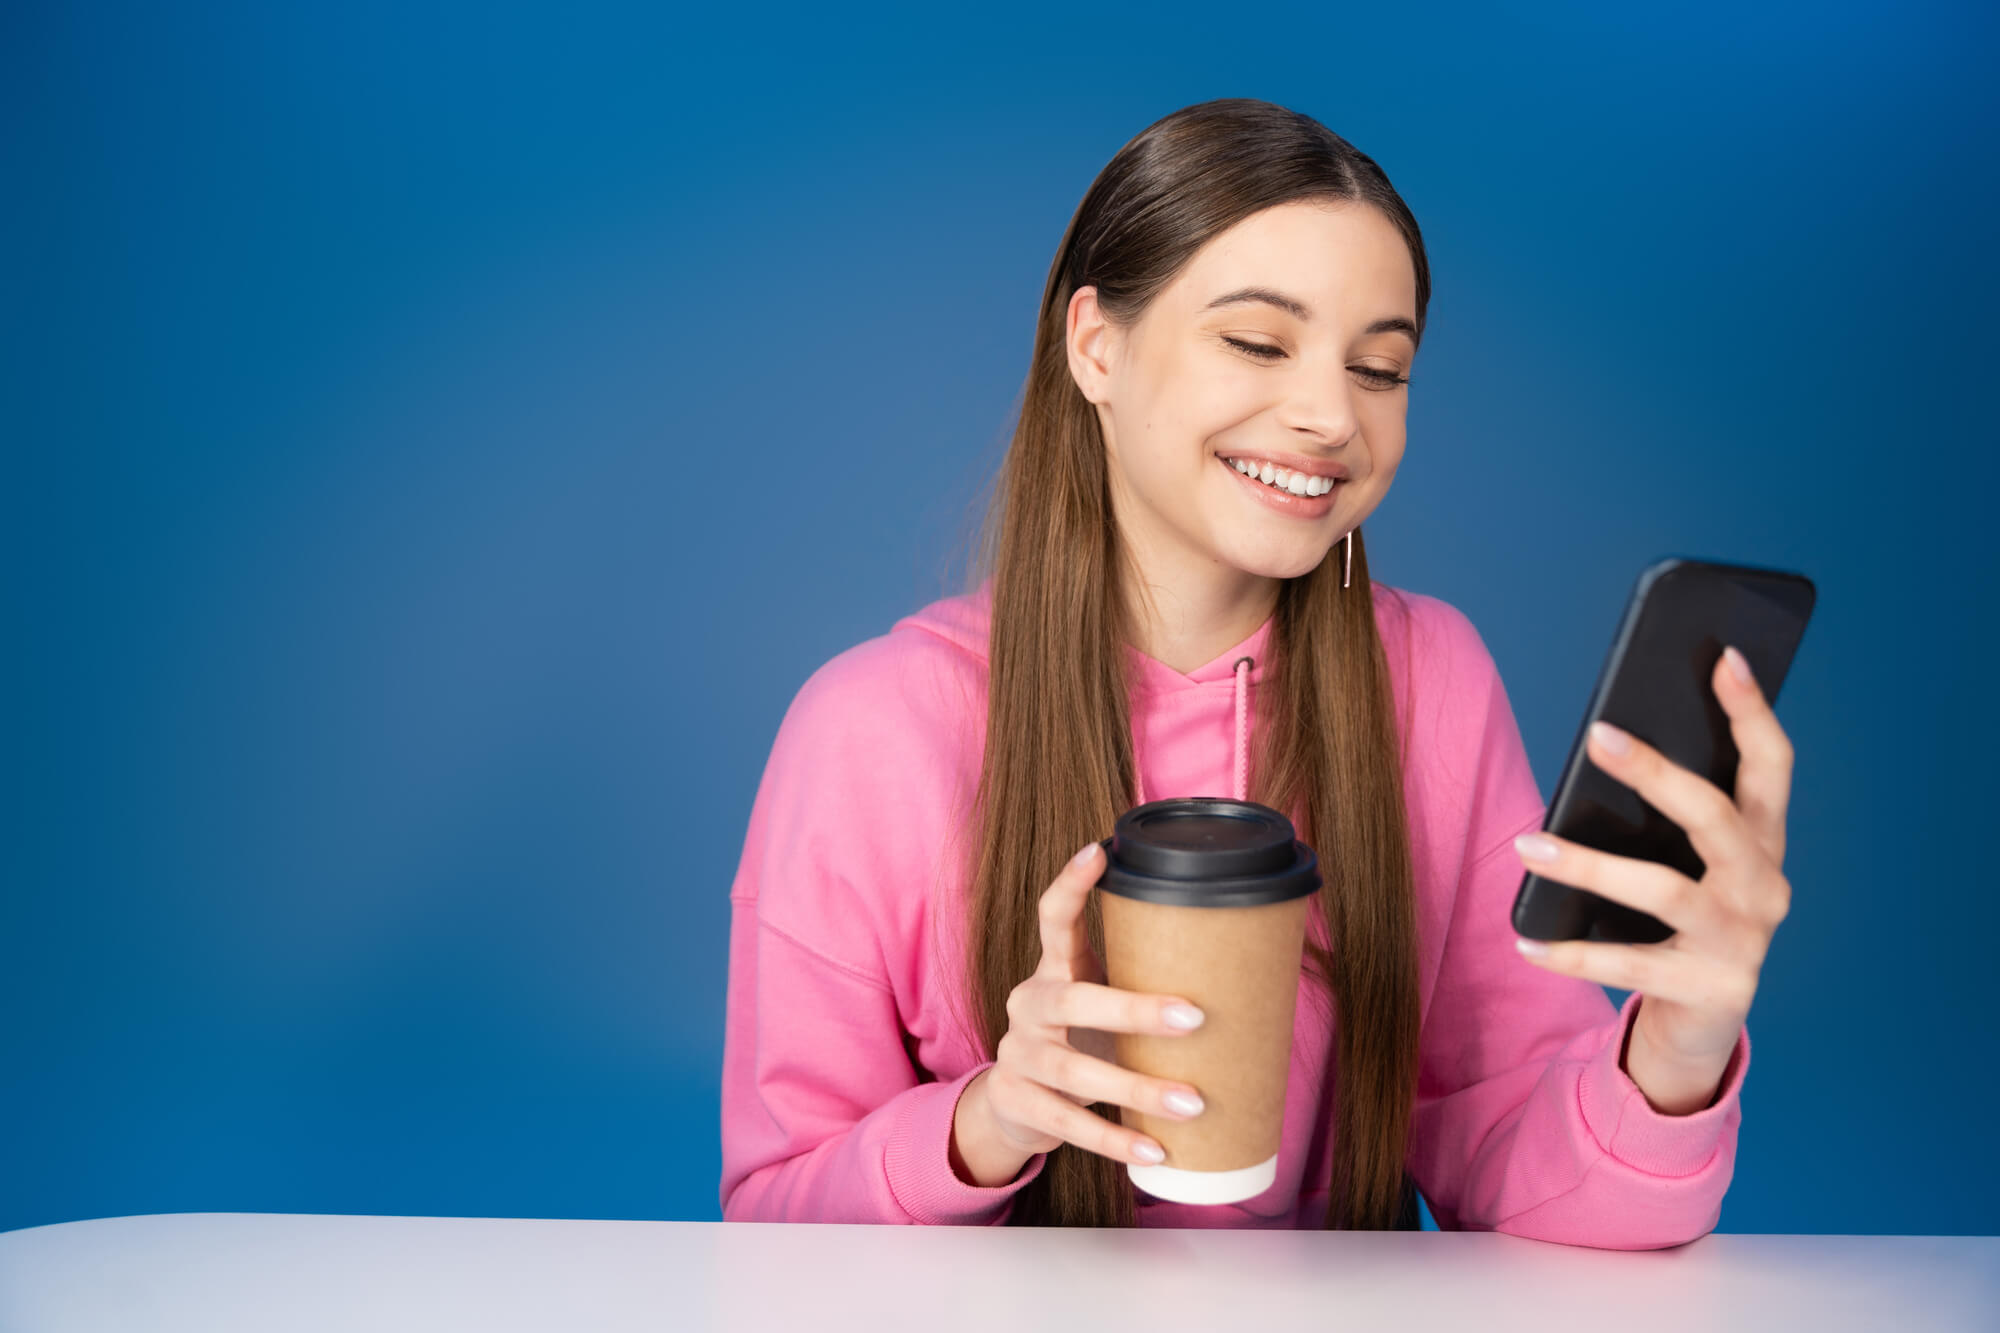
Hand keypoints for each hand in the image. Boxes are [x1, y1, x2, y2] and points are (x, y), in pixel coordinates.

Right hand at [968, 841, 1210, 1173]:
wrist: (1017, 1106)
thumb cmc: (1082, 1042)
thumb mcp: (1100, 1007)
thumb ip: (1147, 988)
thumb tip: (1256, 977)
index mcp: (1053, 969)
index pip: (1052, 917)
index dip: (1071, 883)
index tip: (1099, 851)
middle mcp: (1029, 1004)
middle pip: (1073, 1000)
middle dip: (1135, 1009)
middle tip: (1195, 1017)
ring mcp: (1018, 1056)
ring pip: (1074, 1072)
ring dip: (1137, 1090)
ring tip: (1194, 1103)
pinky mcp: (1019, 1104)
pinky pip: (1069, 1125)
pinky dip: (1115, 1142)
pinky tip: (1156, 1152)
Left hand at [1511, 644, 1791, 1113]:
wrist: (1701, 1022)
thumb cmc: (1680, 920)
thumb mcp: (1684, 862)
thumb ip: (1664, 816)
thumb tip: (1601, 747)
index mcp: (1764, 841)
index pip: (1770, 764)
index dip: (1751, 710)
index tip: (1722, 655)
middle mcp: (1765, 886)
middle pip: (1716, 816)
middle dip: (1657, 772)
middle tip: (1597, 734)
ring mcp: (1743, 940)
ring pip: (1663, 890)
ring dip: (1589, 865)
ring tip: (1528, 845)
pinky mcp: (1710, 988)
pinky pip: (1628, 965)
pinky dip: (1570, 954)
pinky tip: (1524, 940)